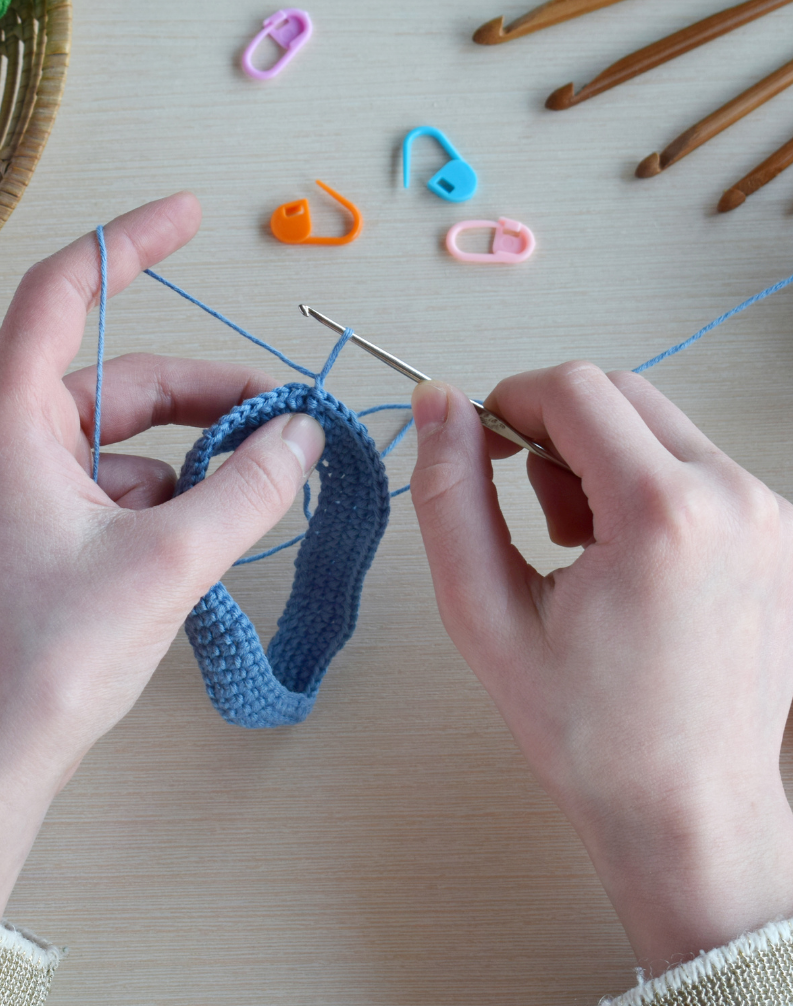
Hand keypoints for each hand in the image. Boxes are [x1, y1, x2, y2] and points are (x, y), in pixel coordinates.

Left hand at [0, 194, 323, 914]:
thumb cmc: (53, 658)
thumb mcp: (169, 561)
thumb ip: (247, 488)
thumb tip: (301, 437)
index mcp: (8, 420)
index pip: (65, 292)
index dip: (130, 243)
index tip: (191, 215)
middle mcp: (0, 439)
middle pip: (115, 379)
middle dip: (202, 392)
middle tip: (282, 416)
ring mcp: (11, 486)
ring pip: (118, 437)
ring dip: (190, 452)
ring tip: (258, 482)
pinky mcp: (27, 528)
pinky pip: (107, 483)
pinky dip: (162, 494)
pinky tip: (208, 528)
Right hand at [409, 363, 792, 974]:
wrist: (686, 809)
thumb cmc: (587, 730)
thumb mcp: (483, 612)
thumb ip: (448, 495)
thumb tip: (437, 405)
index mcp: (665, 516)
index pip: (573, 388)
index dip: (508, 404)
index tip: (479, 450)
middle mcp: (736, 499)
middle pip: (619, 392)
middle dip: (552, 430)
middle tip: (528, 513)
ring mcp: (770, 515)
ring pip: (656, 424)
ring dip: (598, 459)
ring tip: (578, 549)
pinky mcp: (777, 532)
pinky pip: (692, 464)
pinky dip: (641, 485)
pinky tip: (622, 560)